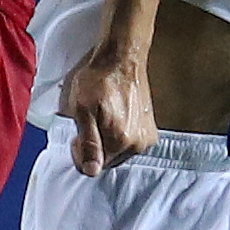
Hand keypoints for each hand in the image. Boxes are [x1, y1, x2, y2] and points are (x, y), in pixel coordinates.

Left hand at [62, 52, 154, 175]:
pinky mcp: (151, 131)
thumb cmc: (98, 79)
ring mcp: (146, 138)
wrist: (123, 58)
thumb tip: (91, 171)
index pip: (93, 166)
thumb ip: (88, 142)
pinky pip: (129, 145)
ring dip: (107, 141)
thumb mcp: (82, 109)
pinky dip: (119, 136)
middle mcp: (138, 144)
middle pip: (107, 161)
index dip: (81, 151)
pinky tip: (116, 118)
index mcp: (120, 141)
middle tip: (90, 122)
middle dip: (95, 147)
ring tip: (104, 117)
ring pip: (118, 153)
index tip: (78, 133)